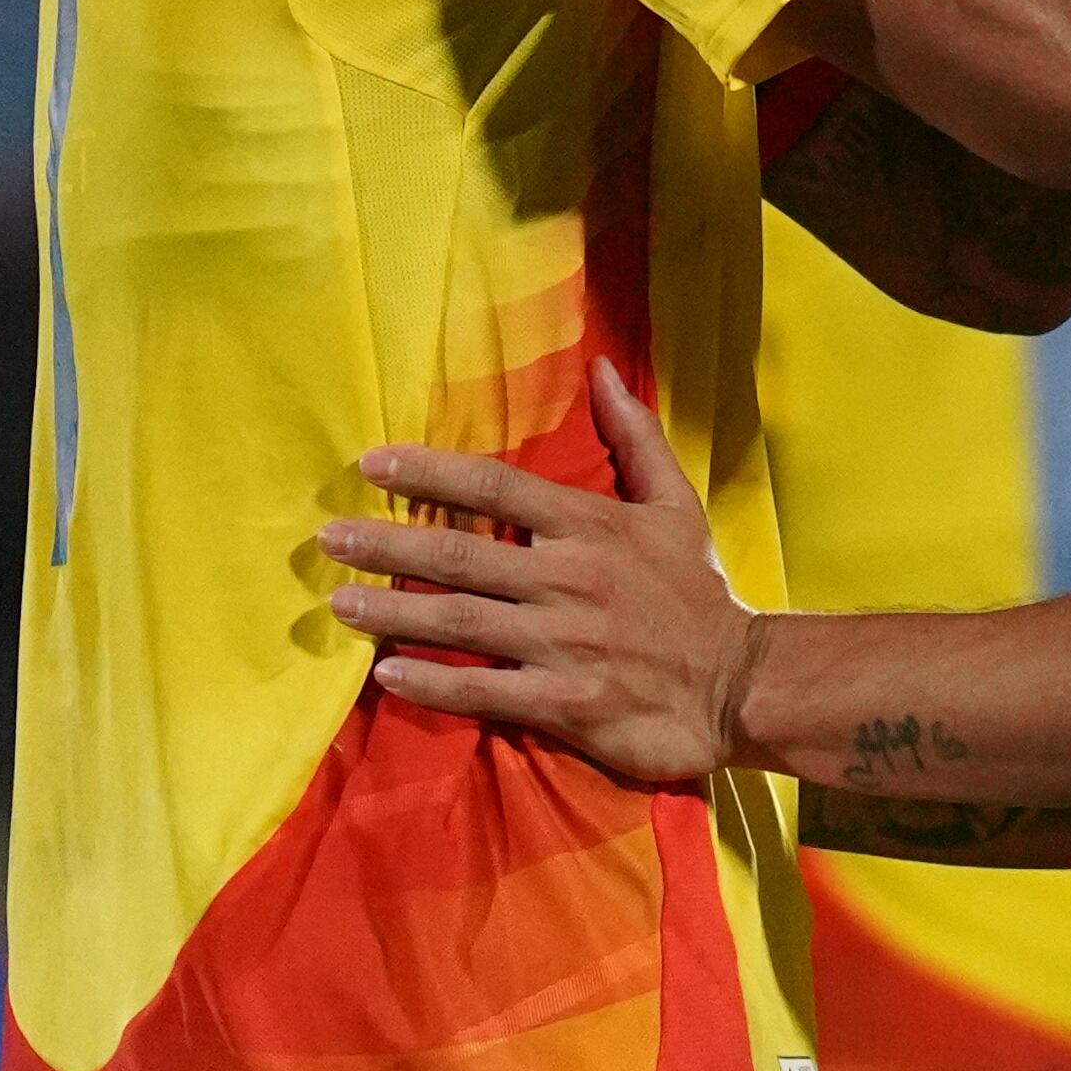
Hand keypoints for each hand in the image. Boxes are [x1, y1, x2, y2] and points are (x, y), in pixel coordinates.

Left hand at [320, 362, 766, 783]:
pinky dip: (434, 684)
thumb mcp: (675, 504)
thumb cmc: (698, 593)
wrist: (742, 684)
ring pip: (464, 623)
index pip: (495, 487)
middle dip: (388, 544)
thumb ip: (634, 436)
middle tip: (328, 537)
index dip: (429, 472)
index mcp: (590, 526)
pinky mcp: (569, 702)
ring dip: (395, 613)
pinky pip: (487, 692)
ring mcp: (566, 643)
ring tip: (338, 602)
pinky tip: (386, 675)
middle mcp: (570, 579)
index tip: (370, 463)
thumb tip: (603, 367)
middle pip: (462, 555)